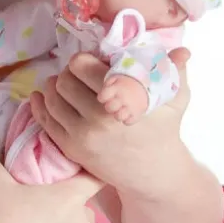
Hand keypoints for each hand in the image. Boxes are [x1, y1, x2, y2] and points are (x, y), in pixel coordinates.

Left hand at [29, 48, 192, 196]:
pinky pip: (45, 121)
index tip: (91, 60)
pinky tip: (42, 95)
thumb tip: (183, 50)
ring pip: (52, 98)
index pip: (83, 66)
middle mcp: (99, 116)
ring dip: (54, 85)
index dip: (84, 59)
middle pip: (65, 79)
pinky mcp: (72, 148)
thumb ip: (175, 71)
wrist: (153, 172)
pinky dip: (40, 104)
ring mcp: (83, 134)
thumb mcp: (174, 98)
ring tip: (63, 82)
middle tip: (77, 72)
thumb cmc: (164, 129)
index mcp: (122, 99)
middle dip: (69, 71)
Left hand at [98, 73, 149, 124]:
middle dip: (109, 106)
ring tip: (121, 110)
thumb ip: (107, 85)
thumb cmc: (125, 84)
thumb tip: (102, 95)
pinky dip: (127, 119)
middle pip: (109, 108)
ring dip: (118, 114)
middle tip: (114, 104)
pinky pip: (128, 122)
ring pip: (119, 117)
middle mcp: (123, 98)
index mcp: (117, 88)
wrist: (144, 85)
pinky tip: (127, 113)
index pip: (102, 97)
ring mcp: (131, 107)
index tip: (106, 96)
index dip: (102, 97)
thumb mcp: (115, 79)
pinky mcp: (137, 114)